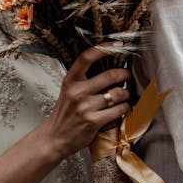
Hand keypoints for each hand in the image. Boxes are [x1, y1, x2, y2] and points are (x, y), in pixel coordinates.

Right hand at [43, 44, 130, 158]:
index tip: (117, 45)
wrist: (55, 137)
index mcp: (70, 80)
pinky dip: (124, 107)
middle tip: (126, 75)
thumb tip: (108, 66)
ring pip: (117, 93)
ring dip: (126, 93)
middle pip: (109, 75)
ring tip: (125, 94)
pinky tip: (122, 107)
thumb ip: (84, 78)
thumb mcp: (68, 90)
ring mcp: (86, 106)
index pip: (87, 57)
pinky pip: (118, 110)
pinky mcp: (94, 121)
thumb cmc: (65, 113)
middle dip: (124, 74)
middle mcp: (77, 91)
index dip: (104, 48)